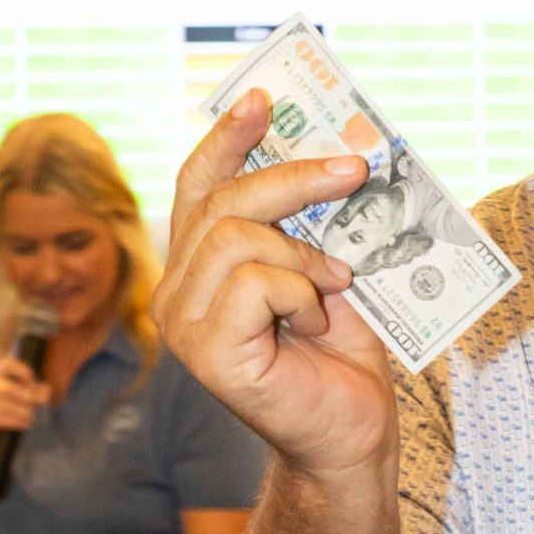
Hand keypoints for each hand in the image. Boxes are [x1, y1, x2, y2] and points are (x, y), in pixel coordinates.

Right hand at [0, 354, 50, 437]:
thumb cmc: (17, 406)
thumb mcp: (30, 396)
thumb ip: (38, 392)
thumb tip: (45, 392)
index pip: (6, 364)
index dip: (21, 369)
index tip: (31, 378)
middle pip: (6, 388)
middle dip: (23, 397)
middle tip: (33, 403)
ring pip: (2, 405)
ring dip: (20, 412)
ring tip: (30, 416)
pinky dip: (13, 421)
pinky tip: (23, 424)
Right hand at [154, 91, 397, 477]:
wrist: (352, 432)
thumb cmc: (340, 356)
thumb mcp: (326, 269)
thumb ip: (308, 223)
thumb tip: (332, 155)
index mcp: (200, 267)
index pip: (199, 186)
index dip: (228, 139)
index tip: (264, 100)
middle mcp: (178, 291)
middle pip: (222, 201)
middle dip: (294, 177)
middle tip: (355, 170)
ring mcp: (184, 323)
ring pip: (236, 236)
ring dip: (303, 256)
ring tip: (334, 287)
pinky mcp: (206, 352)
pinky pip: (254, 283)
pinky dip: (300, 296)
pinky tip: (314, 326)